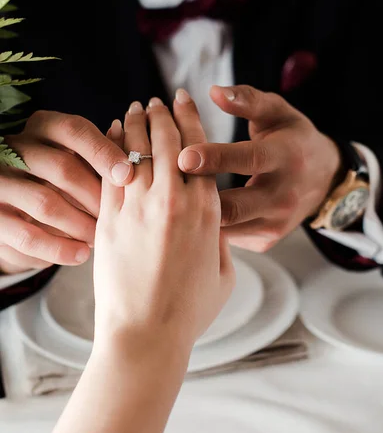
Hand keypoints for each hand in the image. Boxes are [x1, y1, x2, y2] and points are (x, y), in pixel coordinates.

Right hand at [0, 111, 132, 273]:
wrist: (16, 208)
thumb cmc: (63, 182)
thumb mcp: (78, 161)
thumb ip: (104, 156)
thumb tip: (141, 162)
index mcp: (43, 127)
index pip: (75, 130)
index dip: (104, 152)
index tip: (128, 176)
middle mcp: (17, 148)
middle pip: (62, 167)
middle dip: (96, 196)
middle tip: (119, 216)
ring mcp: (1, 182)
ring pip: (46, 203)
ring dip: (81, 224)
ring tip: (102, 238)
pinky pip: (28, 236)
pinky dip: (59, 249)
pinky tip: (82, 254)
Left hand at [93, 92, 234, 350]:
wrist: (146, 333)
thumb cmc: (189, 310)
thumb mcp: (223, 274)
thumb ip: (220, 239)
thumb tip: (213, 219)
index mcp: (207, 212)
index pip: (199, 150)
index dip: (191, 119)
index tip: (185, 100)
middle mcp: (174, 202)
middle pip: (167, 141)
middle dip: (162, 113)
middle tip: (158, 99)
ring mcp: (139, 209)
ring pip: (136, 149)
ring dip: (135, 122)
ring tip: (135, 108)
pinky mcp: (110, 219)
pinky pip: (111, 171)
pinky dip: (112, 146)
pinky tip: (112, 132)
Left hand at [178, 85, 341, 252]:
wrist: (324, 180)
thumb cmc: (291, 138)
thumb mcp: (276, 112)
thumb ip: (247, 100)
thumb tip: (213, 92)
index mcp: (286, 157)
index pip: (250, 159)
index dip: (216, 159)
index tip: (183, 156)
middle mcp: (283, 197)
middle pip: (234, 206)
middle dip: (196, 197)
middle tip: (164, 186)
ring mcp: (274, 224)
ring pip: (226, 227)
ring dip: (195, 214)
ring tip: (168, 199)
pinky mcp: (264, 242)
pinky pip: (228, 237)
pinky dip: (206, 226)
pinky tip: (187, 214)